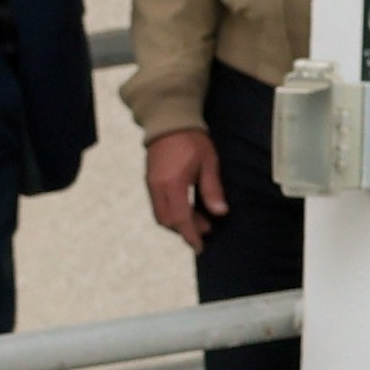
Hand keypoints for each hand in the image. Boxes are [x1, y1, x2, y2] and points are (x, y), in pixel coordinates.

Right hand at [143, 130, 225, 250]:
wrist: (168, 123)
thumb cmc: (192, 140)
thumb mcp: (208, 163)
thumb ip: (212, 189)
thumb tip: (219, 212)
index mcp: (173, 184)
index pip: (181, 218)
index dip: (191, 234)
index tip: (199, 246)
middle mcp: (158, 188)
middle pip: (168, 221)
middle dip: (185, 229)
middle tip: (206, 229)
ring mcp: (151, 186)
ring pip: (161, 215)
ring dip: (178, 222)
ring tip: (198, 219)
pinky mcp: (150, 182)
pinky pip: (158, 205)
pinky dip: (172, 212)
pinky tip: (187, 208)